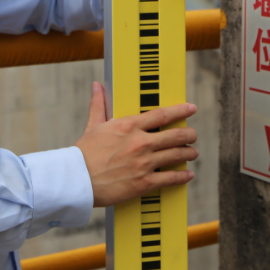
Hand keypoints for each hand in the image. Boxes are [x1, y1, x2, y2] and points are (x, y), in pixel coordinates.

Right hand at [75, 83, 197, 206]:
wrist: (76, 180)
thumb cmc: (83, 153)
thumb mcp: (93, 126)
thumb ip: (99, 105)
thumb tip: (97, 86)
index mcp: (129, 126)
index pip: (162, 115)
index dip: (180, 110)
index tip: (191, 108)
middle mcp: (140, 143)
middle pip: (175, 135)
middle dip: (189, 135)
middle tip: (193, 135)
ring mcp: (144, 163)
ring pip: (176, 155)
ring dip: (188, 153)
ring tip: (193, 153)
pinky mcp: (144, 183)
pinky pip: (170, 178)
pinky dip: (182, 176)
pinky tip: (188, 175)